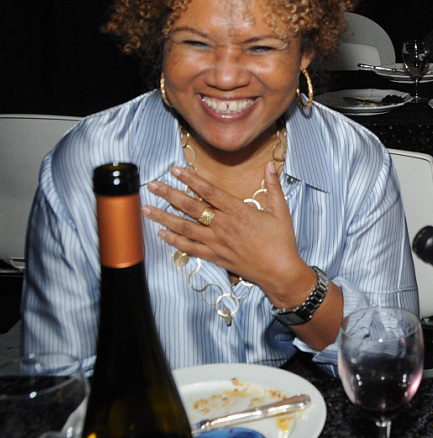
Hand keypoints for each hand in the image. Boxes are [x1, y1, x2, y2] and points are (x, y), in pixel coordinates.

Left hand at [142, 162, 303, 297]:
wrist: (279, 271)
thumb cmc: (282, 241)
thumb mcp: (281, 211)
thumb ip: (273, 187)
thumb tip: (271, 166)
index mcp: (238, 211)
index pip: (209, 191)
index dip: (190, 179)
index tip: (175, 170)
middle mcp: (223, 225)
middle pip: (191, 207)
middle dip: (169, 194)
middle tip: (153, 185)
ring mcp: (216, 242)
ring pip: (184, 227)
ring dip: (164, 217)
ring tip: (146, 208)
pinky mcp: (215, 256)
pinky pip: (189, 247)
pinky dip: (173, 241)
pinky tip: (161, 233)